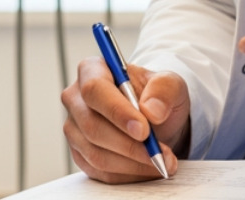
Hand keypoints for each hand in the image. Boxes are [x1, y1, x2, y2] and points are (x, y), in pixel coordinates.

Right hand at [61, 57, 187, 182]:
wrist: (154, 118)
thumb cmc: (156, 96)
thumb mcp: (170, 84)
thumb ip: (164, 89)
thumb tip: (152, 111)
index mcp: (92, 70)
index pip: (95, 90)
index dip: (117, 112)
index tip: (143, 130)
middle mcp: (76, 98)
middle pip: (92, 126)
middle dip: (129, 145)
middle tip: (159, 154)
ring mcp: (74, 127)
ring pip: (96, 154)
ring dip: (132, 164)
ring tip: (160, 162)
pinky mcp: (80, 153)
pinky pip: (99, 171)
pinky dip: (127, 174)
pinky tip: (146, 168)